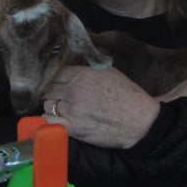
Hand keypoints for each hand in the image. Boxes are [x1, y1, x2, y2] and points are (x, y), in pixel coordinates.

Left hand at [43, 65, 160, 147]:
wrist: (139, 120)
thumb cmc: (127, 95)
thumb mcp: (109, 71)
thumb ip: (88, 66)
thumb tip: (76, 59)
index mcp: (82, 75)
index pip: (55, 73)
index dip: (56, 78)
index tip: (58, 82)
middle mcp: (74, 91)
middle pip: (48, 88)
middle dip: (53, 91)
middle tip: (59, 96)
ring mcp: (72, 110)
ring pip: (48, 104)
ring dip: (53, 105)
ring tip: (63, 108)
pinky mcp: (73, 127)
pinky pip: (49, 121)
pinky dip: (51, 120)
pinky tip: (59, 119)